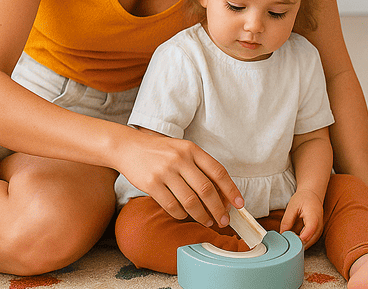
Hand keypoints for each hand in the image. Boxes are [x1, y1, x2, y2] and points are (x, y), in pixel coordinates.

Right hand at [118, 128, 242, 228]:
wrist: (129, 147)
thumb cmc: (160, 151)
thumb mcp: (182, 150)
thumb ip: (200, 167)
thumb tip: (221, 194)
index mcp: (191, 149)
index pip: (218, 171)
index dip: (231, 190)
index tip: (239, 204)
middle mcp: (180, 159)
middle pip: (206, 190)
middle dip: (219, 209)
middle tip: (224, 220)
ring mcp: (165, 171)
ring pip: (190, 201)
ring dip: (202, 216)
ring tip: (207, 221)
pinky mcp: (151, 184)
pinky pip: (172, 206)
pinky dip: (182, 215)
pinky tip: (185, 215)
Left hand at [279, 189, 324, 247]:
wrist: (312, 195)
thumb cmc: (304, 199)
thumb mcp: (292, 206)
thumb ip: (287, 220)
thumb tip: (282, 234)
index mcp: (313, 219)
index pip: (307, 234)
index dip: (296, 239)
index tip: (287, 237)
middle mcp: (319, 227)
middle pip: (307, 242)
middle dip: (295, 243)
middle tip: (285, 237)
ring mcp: (318, 232)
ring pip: (308, 244)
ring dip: (297, 243)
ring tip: (288, 235)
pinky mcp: (316, 234)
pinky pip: (308, 242)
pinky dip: (300, 241)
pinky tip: (293, 236)